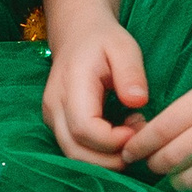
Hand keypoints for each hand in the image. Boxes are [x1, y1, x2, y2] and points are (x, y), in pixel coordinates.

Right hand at [40, 10, 149, 167]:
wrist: (77, 34)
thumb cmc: (102, 40)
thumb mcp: (124, 47)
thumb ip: (131, 73)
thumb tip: (138, 102)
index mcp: (70, 85)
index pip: (84, 129)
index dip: (113, 140)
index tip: (139, 125)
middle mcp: (54, 106)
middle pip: (75, 151)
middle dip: (111, 157)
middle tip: (138, 136)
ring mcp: (52, 118)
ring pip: (74, 155)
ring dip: (105, 158)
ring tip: (130, 132)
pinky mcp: (57, 124)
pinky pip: (75, 149)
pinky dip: (99, 153)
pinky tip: (119, 133)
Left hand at [121, 67, 191, 189]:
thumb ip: (187, 111)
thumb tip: (151, 138)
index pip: (162, 128)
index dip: (140, 144)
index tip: (129, 152)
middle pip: (172, 157)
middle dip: (155, 165)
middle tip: (151, 165)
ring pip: (190, 179)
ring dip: (176, 180)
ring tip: (175, 174)